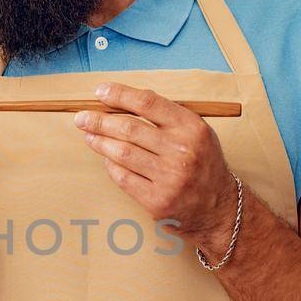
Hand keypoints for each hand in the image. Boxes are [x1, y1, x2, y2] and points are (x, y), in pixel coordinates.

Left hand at [72, 83, 239, 248]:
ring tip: (88, 136)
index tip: (100, 92)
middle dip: (99, 121)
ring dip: (99, 143)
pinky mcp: (157, 201)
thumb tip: (124, 101)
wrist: (219, 208)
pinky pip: (123, 178)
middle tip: (82, 118)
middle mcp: (181, 151)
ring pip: (122, 153)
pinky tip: (107, 159)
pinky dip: (111, 166)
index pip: (148, 103)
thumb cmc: (203, 164)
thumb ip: (167, 116)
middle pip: (128, 129)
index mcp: (191, 128)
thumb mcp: (197, 132)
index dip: (120, 95)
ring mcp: (168, 178)